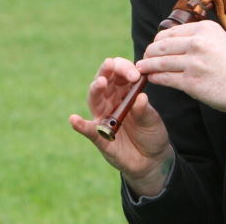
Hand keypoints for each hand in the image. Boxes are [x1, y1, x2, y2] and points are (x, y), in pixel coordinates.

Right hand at [69, 57, 174, 196]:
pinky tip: (73, 119)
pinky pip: (89, 130)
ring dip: (96, 90)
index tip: (135, 75)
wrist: (152, 160)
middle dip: (106, 71)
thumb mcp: (152, 120)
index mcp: (124, 92)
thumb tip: (140, 97)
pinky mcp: (99, 137)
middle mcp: (111, 102)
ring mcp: (103, 118)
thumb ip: (144, 110)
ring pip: (95, 100)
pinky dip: (80, 125)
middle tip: (110, 64)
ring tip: (100, 83)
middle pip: (104, 82)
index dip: (125, 70)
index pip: (119, 74)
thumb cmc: (151, 134)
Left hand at [136, 20, 225, 112]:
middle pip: (160, 46)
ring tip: (142, 69)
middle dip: (148, 53)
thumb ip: (197, 38)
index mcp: (204, 29)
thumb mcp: (219, 39)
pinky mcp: (193, 82)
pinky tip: (152, 79)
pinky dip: (155, 78)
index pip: (168, 33)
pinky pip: (165, 78)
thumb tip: (170, 42)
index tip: (153, 49)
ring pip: (160, 62)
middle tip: (144, 60)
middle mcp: (198, 43)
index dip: (156, 42)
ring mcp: (195, 62)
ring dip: (147, 66)